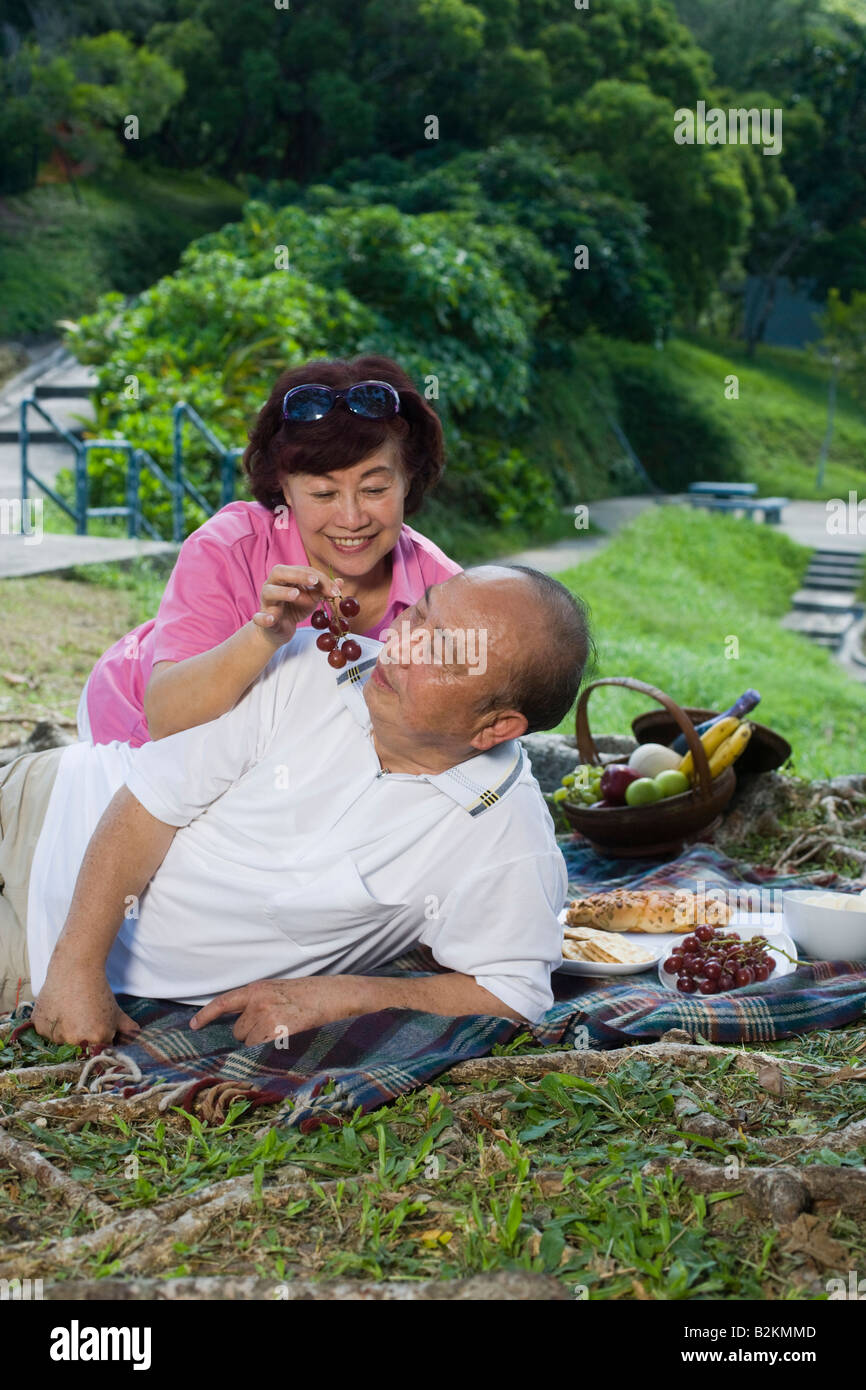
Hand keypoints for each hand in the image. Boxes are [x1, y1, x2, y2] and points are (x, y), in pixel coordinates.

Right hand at [32, 964, 139, 1048]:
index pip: (99, 1050)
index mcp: (98, 1038)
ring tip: (70, 1012)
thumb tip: (136, 1036)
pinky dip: (51, 1026)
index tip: (95, 1029)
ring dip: (65, 1033)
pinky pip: (46, 1034)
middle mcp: (76, 1040)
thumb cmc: (98, 990)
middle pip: (78, 1048)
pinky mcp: (40, 1027)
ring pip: (61, 1042)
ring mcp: (57, 1035)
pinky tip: (58, 1011)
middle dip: (81, 1038)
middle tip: (81, 1019)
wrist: (76, 969)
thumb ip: (126, 1027)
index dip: (98, 1041)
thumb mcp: (115, 1010)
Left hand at [189, 976, 360, 1045]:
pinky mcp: (278, 1033)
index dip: (207, 1014)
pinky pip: (264, 1051)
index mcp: (258, 989)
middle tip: (277, 1026)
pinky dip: (272, 1051)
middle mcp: (258, 1002)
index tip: (194, 1025)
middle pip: (239, 1031)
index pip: (225, 1002)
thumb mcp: (281, 990)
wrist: (337, 996)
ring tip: (287, 1031)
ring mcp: (267, 1018)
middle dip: (252, 1034)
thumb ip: (261, 1002)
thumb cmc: (313, 995)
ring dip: (264, 1044)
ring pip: (251, 1045)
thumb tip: (246, 1022)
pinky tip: (289, 1040)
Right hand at [252, 566, 343, 646]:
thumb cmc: (295, 608)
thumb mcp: (311, 598)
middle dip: (298, 575)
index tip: (335, 589)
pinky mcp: (263, 619)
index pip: (301, 570)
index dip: (319, 577)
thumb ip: (323, 590)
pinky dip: (264, 618)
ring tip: (296, 595)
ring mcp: (266, 602)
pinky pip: (259, 618)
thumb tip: (341, 581)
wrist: (281, 630)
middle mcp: (272, 585)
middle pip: (280, 573)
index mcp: (285, 577)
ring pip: (269, 592)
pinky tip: (271, 619)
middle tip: (315, 581)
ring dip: (283, 592)